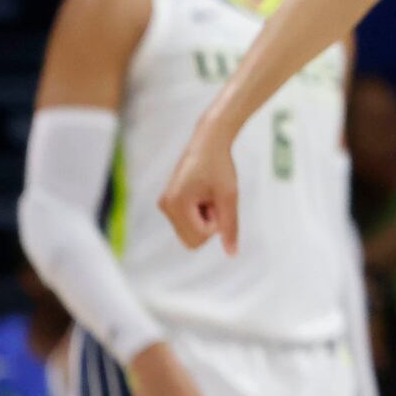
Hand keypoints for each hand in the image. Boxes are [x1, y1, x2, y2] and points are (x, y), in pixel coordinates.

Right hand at [159, 122, 241, 255]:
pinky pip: (187, 222)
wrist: (209, 141)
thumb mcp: (229, 196)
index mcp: (175, 204)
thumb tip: (232, 254)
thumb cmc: (220, 166)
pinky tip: (203, 193)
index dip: (216, 223)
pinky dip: (200, 212)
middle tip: (214, 198)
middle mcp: (165, 206)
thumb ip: (229, 226)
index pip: (199, 238)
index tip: (218, 200)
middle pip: (192, 240)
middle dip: (209, 223)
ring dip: (205, 217)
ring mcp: (164, 204)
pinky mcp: (168, 202)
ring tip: (209, 194)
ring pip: (190, 232)